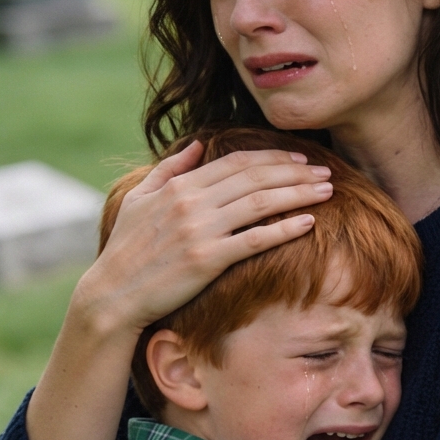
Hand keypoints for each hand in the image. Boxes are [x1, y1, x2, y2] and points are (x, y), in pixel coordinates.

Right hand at [78, 139, 333, 334]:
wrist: (113, 294)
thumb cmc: (125, 250)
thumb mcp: (138, 200)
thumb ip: (169, 169)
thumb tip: (195, 144)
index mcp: (179, 186)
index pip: (236, 162)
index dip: (272, 157)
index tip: (299, 157)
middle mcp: (192, 202)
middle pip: (255, 177)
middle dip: (295, 171)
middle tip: (325, 170)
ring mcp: (200, 231)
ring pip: (260, 203)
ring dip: (298, 193)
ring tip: (327, 190)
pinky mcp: (207, 260)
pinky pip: (255, 240)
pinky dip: (285, 228)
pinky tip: (308, 223)